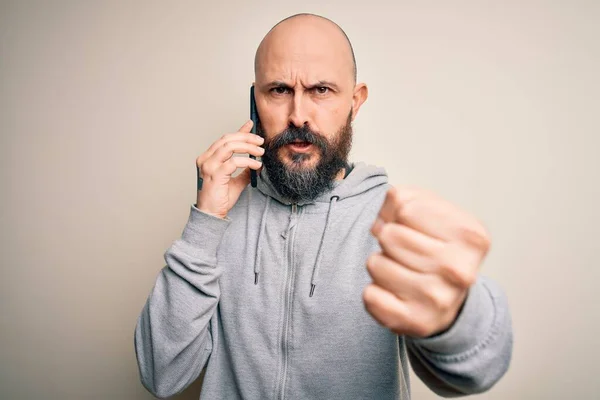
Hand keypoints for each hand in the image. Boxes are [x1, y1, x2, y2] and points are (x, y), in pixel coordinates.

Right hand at [196, 120, 263, 218]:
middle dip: (246, 137)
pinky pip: (233, 162)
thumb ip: (243, 170)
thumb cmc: (220, 199)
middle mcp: (206, 159)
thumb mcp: (235, 181)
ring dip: (248, 147)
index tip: (251, 124)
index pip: (225, 139)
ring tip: (260, 151)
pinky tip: (256, 165)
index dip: (239, 131)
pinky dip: (247, 161)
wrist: (211, 214)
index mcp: (208, 158)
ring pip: (229, 147)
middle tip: (260, 140)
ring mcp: (209, 166)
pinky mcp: (215, 174)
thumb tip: (256, 161)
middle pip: (227, 139)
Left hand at [364, 186, 490, 337]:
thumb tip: (381, 217)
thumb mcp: (432, 211)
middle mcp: (459, 270)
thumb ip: (404, 199)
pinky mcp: (415, 322)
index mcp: (471, 236)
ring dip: (381, 264)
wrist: (451, 300)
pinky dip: (375, 292)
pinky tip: (395, 293)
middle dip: (388, 238)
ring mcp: (438, 299)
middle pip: (389, 235)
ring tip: (402, 270)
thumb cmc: (437, 247)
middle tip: (404, 251)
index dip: (397, 212)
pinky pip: (370, 296)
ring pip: (375, 263)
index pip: (404, 206)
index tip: (410, 226)